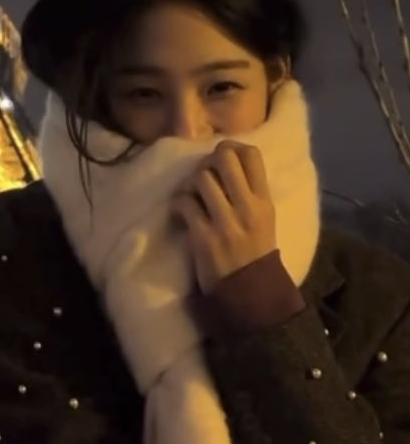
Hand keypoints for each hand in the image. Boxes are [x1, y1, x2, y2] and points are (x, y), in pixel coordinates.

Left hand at [170, 140, 277, 292]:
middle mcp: (247, 207)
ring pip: (200, 178)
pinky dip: (178, 203)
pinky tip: (181, 212)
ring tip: (191, 196)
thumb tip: (226, 162)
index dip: (231, 148)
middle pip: (224, 158)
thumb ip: (251, 193)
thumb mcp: (264, 219)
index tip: (220, 159)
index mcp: (264, 201)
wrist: (250, 295)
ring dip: (190, 184)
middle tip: (202, 175)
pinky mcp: (203, 237)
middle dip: (207, 161)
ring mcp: (225, 222)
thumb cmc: (255, 253)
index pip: (251, 154)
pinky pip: (184, 203)